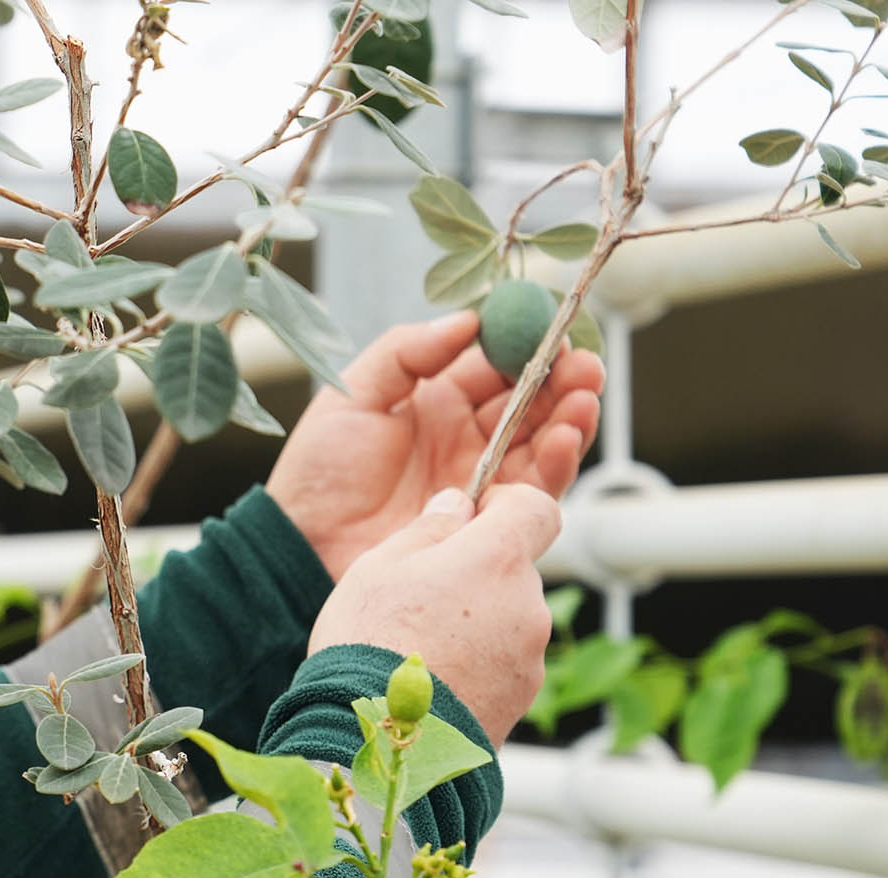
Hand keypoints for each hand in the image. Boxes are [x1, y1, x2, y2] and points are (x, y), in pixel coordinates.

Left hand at [268, 311, 602, 582]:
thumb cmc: (318, 472)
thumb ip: (407, 352)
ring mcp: (481, 481)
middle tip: (584, 365)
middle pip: (532, 404)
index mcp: (436, 401)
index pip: (496, 367)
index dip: (527, 348)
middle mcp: (467, 439)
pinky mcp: (488, 523)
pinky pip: (535, 490)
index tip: (550, 331)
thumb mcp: (352, 395)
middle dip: (564, 381)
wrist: (303, 548)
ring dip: (571, 418)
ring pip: (543, 444)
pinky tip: (564, 438)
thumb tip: (469, 320)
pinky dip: (557, 462)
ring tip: (584, 396)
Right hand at [308, 485, 560, 745]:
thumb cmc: (370, 645)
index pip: (537, 508)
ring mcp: (530, 657)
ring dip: (476, 623)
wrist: (379, 740)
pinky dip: (477, 665)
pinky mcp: (521, 699)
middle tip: (421, 597)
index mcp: (497, 559)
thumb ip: (428, 528)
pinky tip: (433, 681)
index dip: (507, 505)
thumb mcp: (379, 567)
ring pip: (508, 619)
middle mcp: (528, 604)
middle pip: (514, 570)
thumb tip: (456, 506)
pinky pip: (503, 665)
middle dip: (478, 573)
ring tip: (419, 649)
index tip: (474, 518)